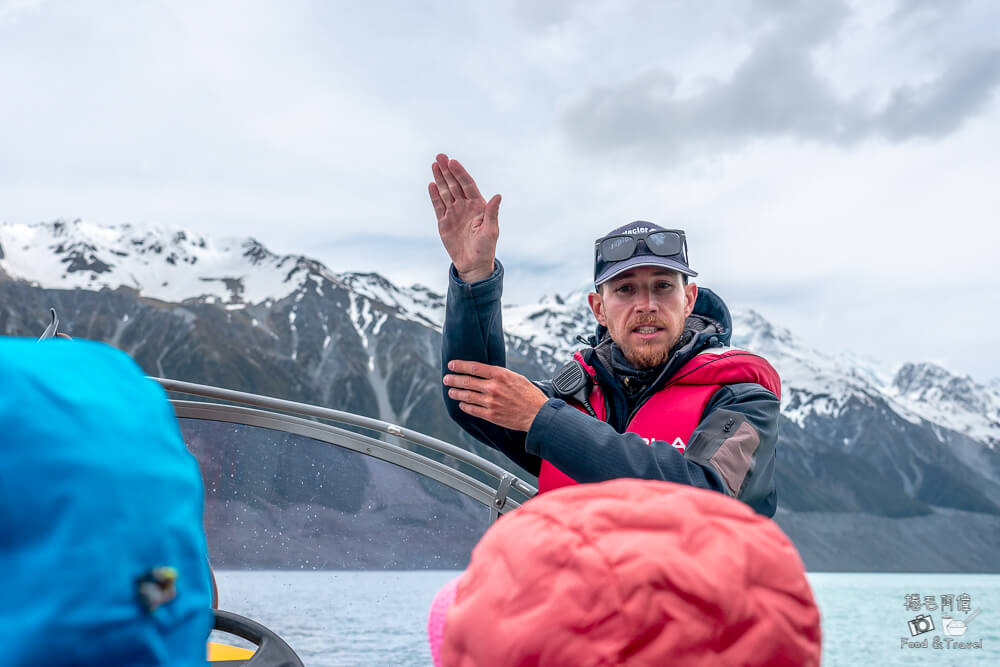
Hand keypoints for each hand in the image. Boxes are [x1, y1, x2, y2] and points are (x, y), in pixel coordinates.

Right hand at [429, 153, 500, 282]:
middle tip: (439, 156)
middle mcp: (465, 206)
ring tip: (434, 165)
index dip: (460, 173)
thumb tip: (498, 196)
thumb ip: (492, 213)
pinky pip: (438, 206)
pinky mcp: (444, 222)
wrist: (473, 265)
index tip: (453, 162)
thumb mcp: (491, 231)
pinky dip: (434, 195)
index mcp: (478, 206)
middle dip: (447, 170)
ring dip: (440, 178)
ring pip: (445, 192)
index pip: (467, 185)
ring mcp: (454, 213)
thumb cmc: (486, 249)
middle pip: (454, 184)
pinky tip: (431, 184)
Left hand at [444, 360, 548, 431]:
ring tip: (451, 391)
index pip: (474, 367)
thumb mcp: (515, 377)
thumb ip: (499, 375)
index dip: (460, 366)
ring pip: (467, 396)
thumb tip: (484, 372)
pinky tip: (462, 404)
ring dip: (456, 393)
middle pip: (467, 381)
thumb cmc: (529, 394)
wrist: (538, 413)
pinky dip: (465, 406)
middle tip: (447, 378)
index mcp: (500, 374)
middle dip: (454, 379)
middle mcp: (493, 387)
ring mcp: (491, 402)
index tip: (452, 365)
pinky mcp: (491, 415)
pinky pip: (473, 410)